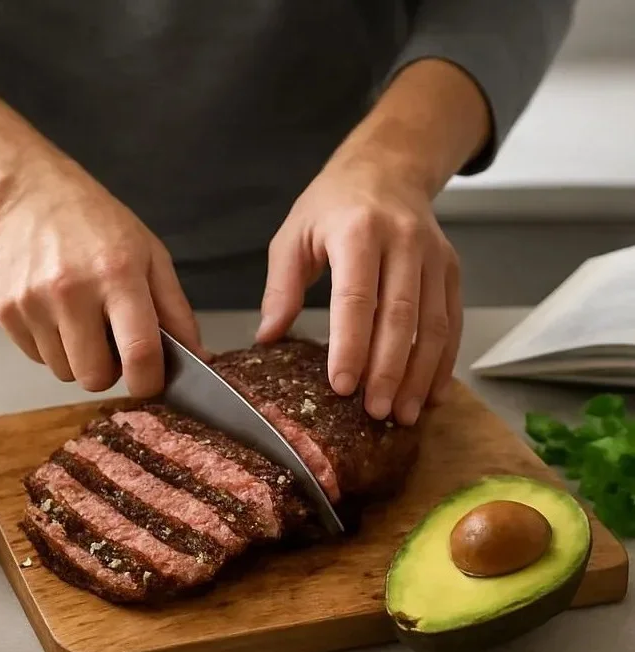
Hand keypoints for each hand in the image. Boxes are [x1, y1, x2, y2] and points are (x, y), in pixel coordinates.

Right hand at [0, 160, 204, 396]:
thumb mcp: (151, 255)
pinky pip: (37, 359)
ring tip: (81, 320)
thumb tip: (199, 359)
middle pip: (94, 377)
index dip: (148, 381)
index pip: (139, 354)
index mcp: (117, 275)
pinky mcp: (5, 311)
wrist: (29, 195)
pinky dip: (52, 347)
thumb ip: (176, 311)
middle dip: (109, 371)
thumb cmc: (98, 224)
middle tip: (112, 342)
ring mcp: (33, 303)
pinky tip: (56, 313)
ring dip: (78, 358)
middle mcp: (71, 291)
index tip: (149, 380)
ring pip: (64, 373)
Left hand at [256, 150, 461, 425]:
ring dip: (421, 375)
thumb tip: (267, 337)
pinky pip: (452, 321)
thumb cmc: (333, 204)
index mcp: (358, 232)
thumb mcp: (293, 235)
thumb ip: (281, 287)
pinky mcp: (452, 270)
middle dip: (389, 370)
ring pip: (433, 324)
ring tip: (404, 414)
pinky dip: (444, 361)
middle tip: (375, 412)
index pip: (356, 297)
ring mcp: (434, 257)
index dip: (350, 345)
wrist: (388, 168)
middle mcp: (403, 242)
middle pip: (400, 316)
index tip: (342, 386)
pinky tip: (431, 393)